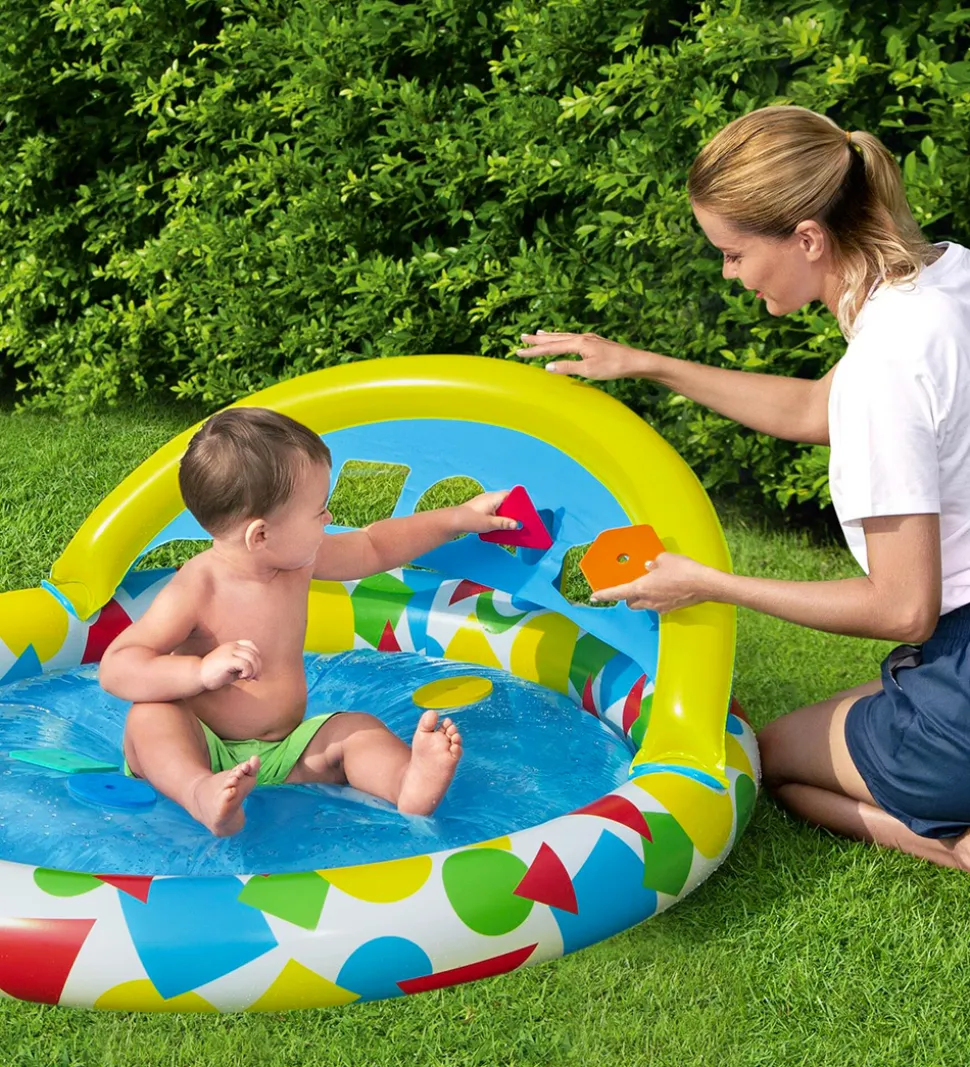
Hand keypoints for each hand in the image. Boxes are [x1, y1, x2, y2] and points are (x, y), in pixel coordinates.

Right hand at [200, 640, 261, 690]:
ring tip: (247, 678)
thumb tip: (257, 674)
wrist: (197, 676)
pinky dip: (248, 672)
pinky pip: (245, 664)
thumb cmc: (214, 674)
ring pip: (252, 658)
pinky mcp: (228, 659)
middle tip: (254, 678)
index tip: (254, 670)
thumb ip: (243, 667)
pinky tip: (242, 677)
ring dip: (254, 671)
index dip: (256, 656)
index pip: (251, 645)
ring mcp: (230, 651)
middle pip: (254, 653)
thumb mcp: (231, 669)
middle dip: (258, 667)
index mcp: (232, 645)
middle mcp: (232, 646)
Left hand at [454, 491, 518, 534]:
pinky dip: (500, 518)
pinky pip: (495, 512)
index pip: (512, 495)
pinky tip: (501, 527)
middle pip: (508, 502)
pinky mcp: (482, 510)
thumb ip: (503, 523)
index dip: (520, 502)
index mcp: (494, 497)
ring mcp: (486, 504)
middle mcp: (491, 498)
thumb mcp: (489, 523)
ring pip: (502, 508)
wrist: (452, 521)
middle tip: (522, 521)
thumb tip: (517, 524)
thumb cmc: (469, 520)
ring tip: (513, 526)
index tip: (527, 511)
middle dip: (515, 512)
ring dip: (507, 516)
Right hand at [516, 330, 653, 379]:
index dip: (534, 351)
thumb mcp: (588, 370)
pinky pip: (572, 338)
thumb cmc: (613, 367)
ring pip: (564, 336)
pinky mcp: (595, 343)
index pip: (550, 347)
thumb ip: (567, 367)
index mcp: (578, 343)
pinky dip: (562, 338)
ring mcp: (589, 339)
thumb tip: (547, 367)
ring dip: (550, 336)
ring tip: (538, 335)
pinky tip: (563, 339)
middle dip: (537, 340)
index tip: (518, 352)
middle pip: (555, 338)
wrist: (635, 361)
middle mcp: (582, 338)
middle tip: (522, 338)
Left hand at [590, 553, 714, 613]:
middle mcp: (648, 600)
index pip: (618, 593)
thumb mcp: (664, 559)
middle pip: (630, 602)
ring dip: (642, 598)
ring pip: (643, 605)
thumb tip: (649, 565)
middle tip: (632, 585)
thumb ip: (653, 563)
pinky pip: (657, 605)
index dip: (604, 595)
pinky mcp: (670, 609)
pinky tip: (666, 588)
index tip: (594, 597)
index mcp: (642, 587)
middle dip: (628, 596)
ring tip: (651, 585)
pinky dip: (656, 598)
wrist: (705, 585)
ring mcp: (659, 607)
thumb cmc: (683, 570)